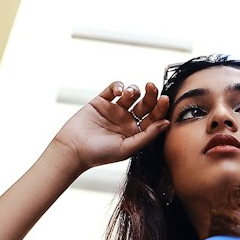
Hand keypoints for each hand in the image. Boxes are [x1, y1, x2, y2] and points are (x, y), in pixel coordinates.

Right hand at [52, 81, 168, 172]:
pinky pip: (113, 89)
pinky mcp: (101, 101)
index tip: (165, 99)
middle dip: (151, 94)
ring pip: (130, 94)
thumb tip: (167, 123)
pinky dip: (118, 85)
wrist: (73, 149)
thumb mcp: (127, 148)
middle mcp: (127, 120)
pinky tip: (118, 90)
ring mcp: (114, 110)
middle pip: (145, 104)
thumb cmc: (100, 154)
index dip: (160, 108)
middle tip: (152, 86)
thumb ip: (147, 136)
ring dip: (134, 90)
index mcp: (136, 132)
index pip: (153, 117)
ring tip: (129, 93)